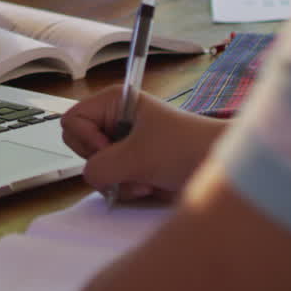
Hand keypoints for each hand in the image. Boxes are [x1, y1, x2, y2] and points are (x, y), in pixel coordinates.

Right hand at [61, 85, 226, 200]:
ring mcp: (122, 143)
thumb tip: (89, 176)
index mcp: (114, 102)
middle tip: (127, 165)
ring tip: (144, 179)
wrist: (217, 166)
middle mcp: (114, 120)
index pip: (72, 120)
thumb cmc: (187, 148)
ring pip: (95, 167)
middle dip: (102, 163)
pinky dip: (125, 188)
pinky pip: (109, 180)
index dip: (86, 139)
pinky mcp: (130, 163)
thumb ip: (101, 166)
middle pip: (79, 144)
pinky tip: (148, 185)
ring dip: (117, 180)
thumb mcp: (138, 156)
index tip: (111, 148)